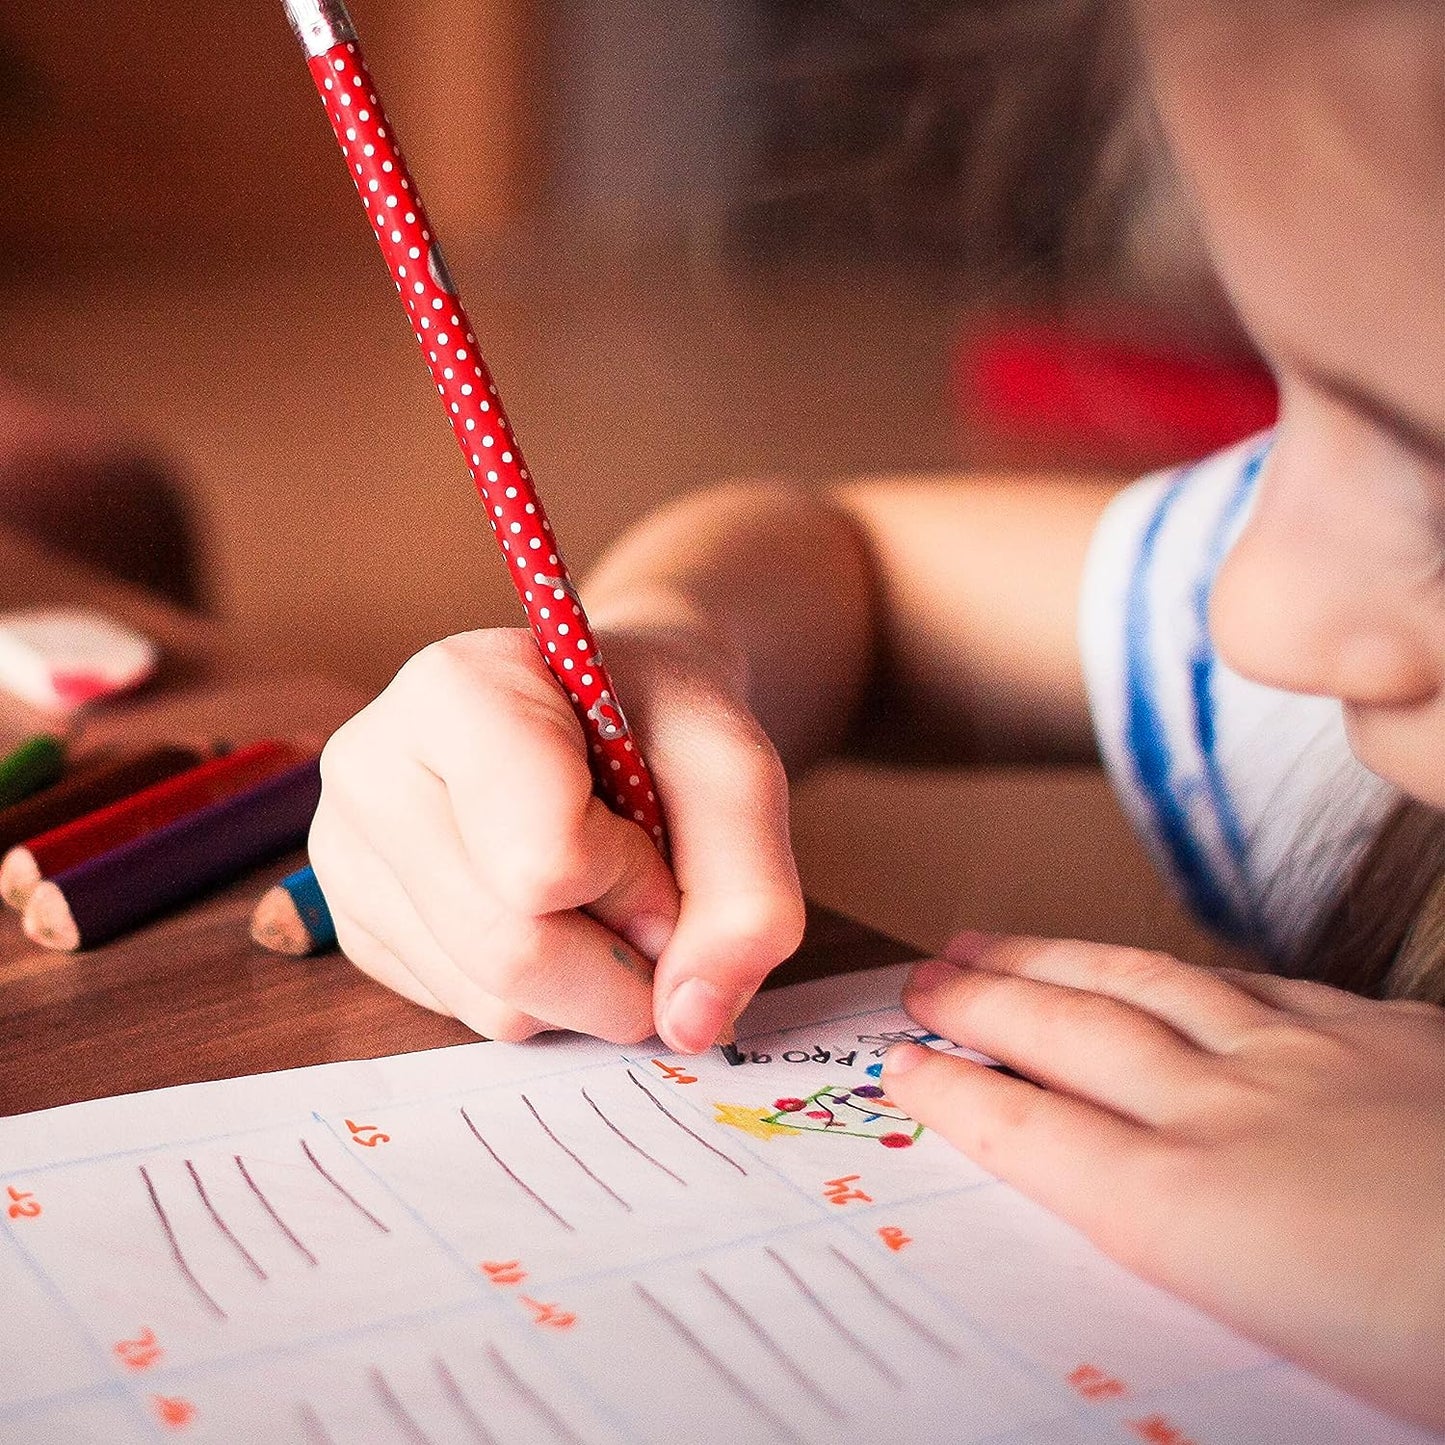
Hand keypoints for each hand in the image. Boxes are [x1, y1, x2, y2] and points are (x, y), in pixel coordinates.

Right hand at [309, 624, 803, 1049]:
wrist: (613, 710)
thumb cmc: (664, 725)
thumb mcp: (738, 776)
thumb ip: (749, 895)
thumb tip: (689, 1024)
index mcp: (454, 691)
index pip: (544, 863)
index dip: (636, 880)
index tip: (657, 833)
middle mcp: (371, 767)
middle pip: (511, 951)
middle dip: (621, 958)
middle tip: (653, 897)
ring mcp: (348, 853)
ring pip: (492, 1002)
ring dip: (588, 982)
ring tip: (599, 890)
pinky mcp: (356, 925)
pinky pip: (467, 1014)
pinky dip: (544, 993)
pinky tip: (550, 912)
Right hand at [883, 933, 1444, 1429]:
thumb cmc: (1443, 1345)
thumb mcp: (1301, 1366)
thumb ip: (1201, 1279)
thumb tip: (1139, 1242)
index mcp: (1199, 1215)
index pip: (1040, 1137)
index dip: (960, 1095)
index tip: (902, 1066)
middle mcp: (1233, 1116)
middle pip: (1075, 1037)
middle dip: (986, 1002)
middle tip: (925, 978)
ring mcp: (1311, 1061)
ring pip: (1150, 986)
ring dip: (1060, 962)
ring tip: (998, 942)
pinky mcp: (1384, 1036)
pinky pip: (1253, 984)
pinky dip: (1182, 971)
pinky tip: (1165, 968)